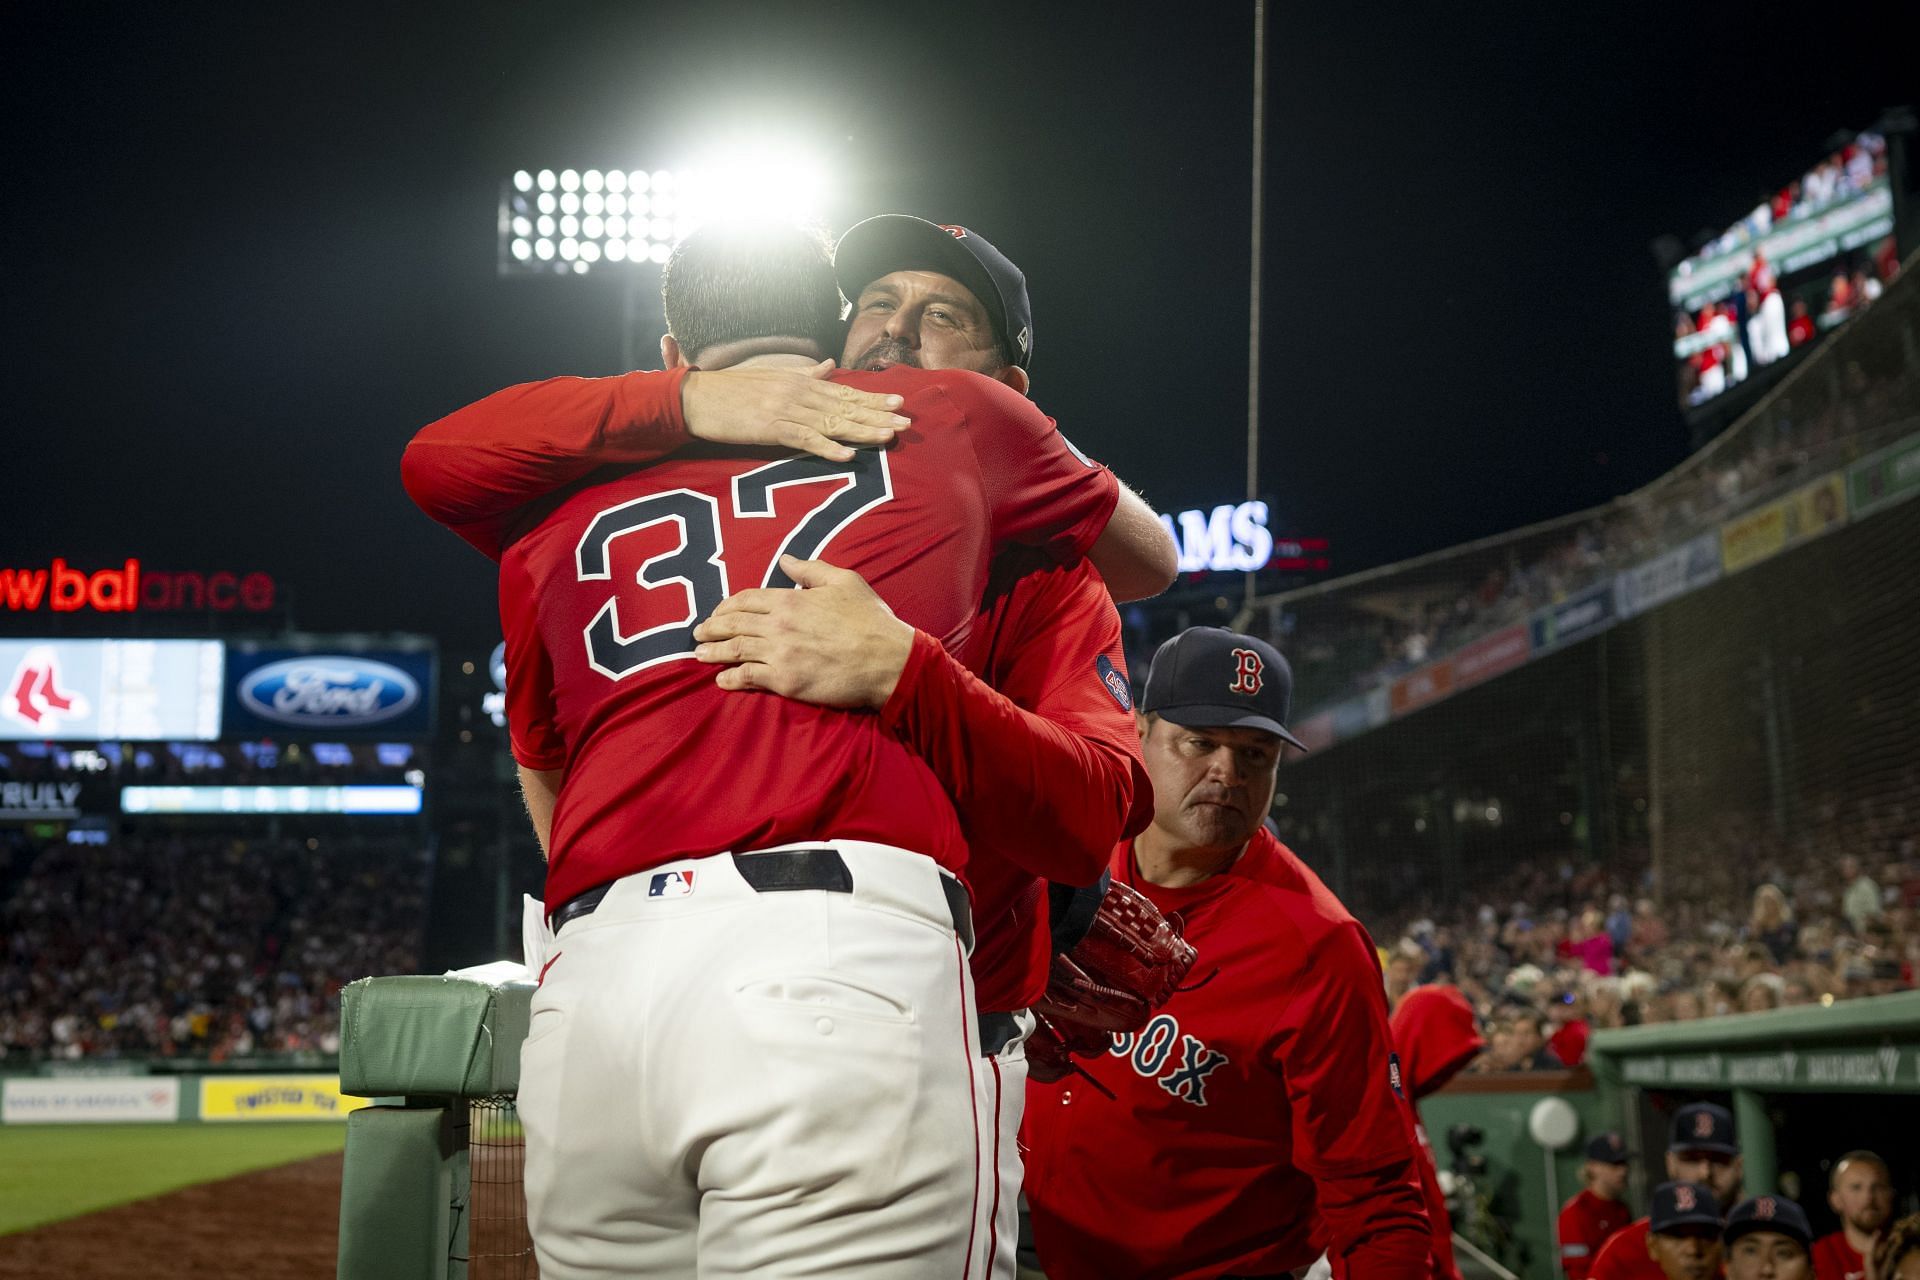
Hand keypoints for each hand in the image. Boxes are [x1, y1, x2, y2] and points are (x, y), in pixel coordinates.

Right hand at [682, 360, 908, 461]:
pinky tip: (847, 455)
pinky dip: (826, 447)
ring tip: (888, 437)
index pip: (844, 391)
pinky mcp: (770, 428)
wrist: (696, 397)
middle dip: (877, 414)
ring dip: (861, 430)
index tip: (899, 400)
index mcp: (799, 381)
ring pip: (832, 422)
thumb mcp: (772, 377)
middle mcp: (798, 392)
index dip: (873, 397)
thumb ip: (804, 373)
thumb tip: (829, 364)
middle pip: (845, 406)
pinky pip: (804, 439)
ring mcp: (785, 409)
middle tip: (905, 422)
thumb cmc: (730, 390)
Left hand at [692, 556, 913, 708]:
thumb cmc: (871, 620)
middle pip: (733, 624)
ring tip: (699, 654)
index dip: (726, 606)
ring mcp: (780, 654)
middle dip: (711, 627)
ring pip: (734, 650)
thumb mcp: (844, 581)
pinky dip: (730, 679)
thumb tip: (785, 560)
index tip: (717, 612)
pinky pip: (748, 677)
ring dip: (712, 652)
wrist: (888, 660)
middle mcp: (779, 625)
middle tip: (698, 632)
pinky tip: (720, 681)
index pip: (746, 599)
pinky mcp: (785, 681)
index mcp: (791, 599)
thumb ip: (811, 569)